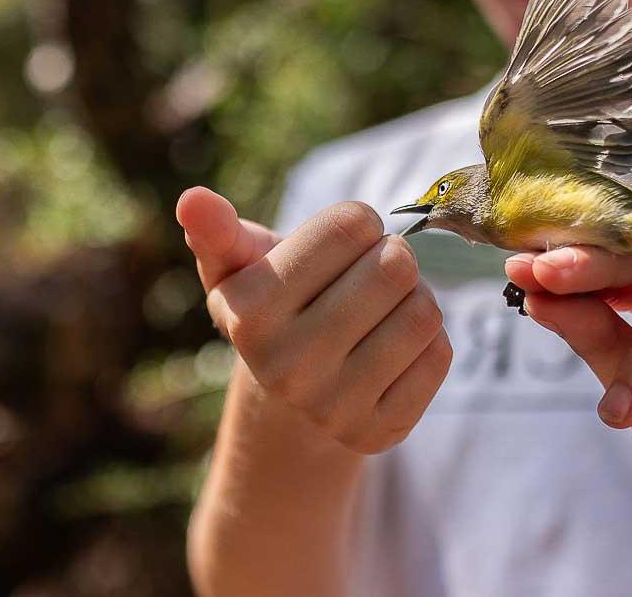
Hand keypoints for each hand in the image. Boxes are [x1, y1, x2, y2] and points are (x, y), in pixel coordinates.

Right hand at [177, 187, 451, 453]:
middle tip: (371, 274)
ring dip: (415, 297)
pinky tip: (394, 348)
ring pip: (423, 312)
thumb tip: (192, 199)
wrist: (287, 405)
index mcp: (249, 313)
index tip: (342, 242)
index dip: (357, 223)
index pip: (349, 225)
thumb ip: (217, 230)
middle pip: (394, 266)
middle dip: (391, 257)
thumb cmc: (271, 309)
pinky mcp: (379, 432)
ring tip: (383, 308)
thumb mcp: (236, 269)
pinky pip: (439, 355)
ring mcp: (333, 408)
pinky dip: (428, 341)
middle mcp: (286, 367)